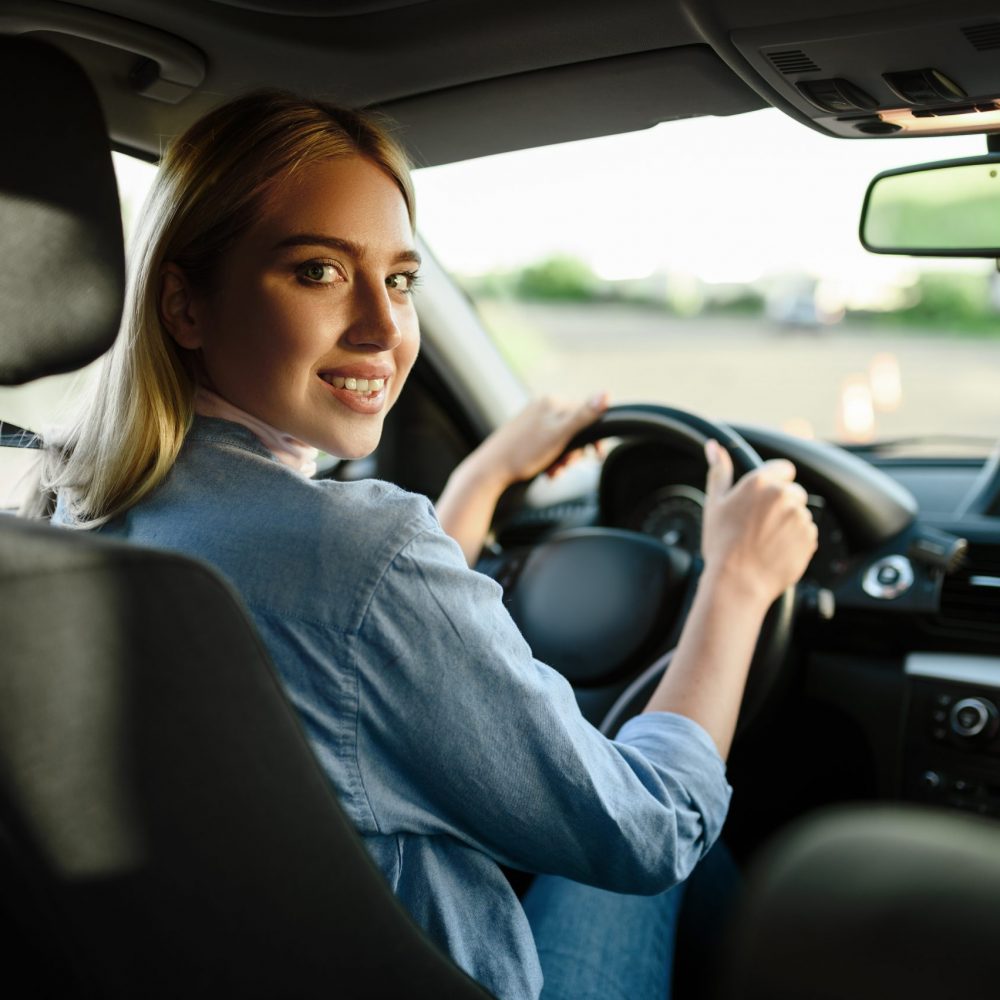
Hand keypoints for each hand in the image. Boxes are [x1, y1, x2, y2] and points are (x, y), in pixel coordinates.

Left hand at [478, 393, 608, 487]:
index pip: (585, 414)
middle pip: (574, 429)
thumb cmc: (524, 453)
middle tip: (566, 465)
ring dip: (563, 459)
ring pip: (562, 440)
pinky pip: (548, 446)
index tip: (596, 455)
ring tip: (554, 471)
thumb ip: (583, 416)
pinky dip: (552, 460)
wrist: (490, 470)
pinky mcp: (526, 435)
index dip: (592, 437)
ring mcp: (533, 421)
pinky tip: (547, 471)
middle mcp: (542, 408)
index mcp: (551, 402)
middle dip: (574, 452)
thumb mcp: (559, 435)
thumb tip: (606, 394)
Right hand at [700, 439, 817, 609]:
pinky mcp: (810, 538)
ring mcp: (799, 517)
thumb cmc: (722, 544)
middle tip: (759, 524)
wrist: (737, 582)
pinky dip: (795, 540)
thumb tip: (714, 446)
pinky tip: (775, 550)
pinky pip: (807, 533)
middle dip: (781, 504)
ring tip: (766, 541)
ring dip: (788, 523)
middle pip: (793, 492)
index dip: (774, 483)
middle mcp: (783, 495)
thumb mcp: (714, 503)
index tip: (763, 499)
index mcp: (760, 482)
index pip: (783, 469)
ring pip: (799, 513)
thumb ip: (719, 471)